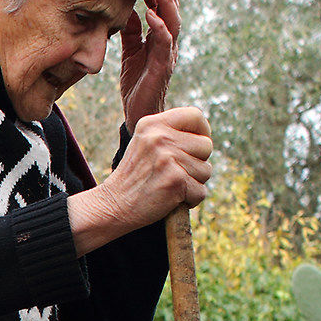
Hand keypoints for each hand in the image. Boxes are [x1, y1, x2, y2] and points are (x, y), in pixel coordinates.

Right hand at [69, 106, 212, 251]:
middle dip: (198, 163)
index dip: (203, 132)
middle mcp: (160, 137)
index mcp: (153, 124)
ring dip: (194, 183)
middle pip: (206, 145)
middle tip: (176, 172)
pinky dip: (191, 200)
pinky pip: (201, 191)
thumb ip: (170, 134)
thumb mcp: (146, 143)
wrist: (113, 205)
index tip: (195, 147)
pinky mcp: (175, 180)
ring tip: (170, 185)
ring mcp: (167, 158)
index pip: (196, 116)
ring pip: (206, 170)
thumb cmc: (134, 177)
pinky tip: (171, 198)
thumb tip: (204, 134)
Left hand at [117, 0, 181, 126]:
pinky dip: (159, 27)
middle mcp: (167, 43)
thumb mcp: (130, 53)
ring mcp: (167, 54)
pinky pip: (164, 43)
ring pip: (172, 22)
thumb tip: (128, 12)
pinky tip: (151, 15)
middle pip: (171, 10)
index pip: (162, 8)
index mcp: (159, 38)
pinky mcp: (163, 66)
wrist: (138, 114)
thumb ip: (131, 33)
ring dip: (166, 2)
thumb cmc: (137, 84)